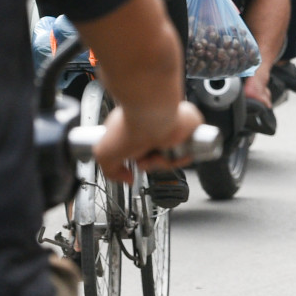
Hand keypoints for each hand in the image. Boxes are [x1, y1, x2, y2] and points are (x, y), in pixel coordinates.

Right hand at [90, 100, 204, 183]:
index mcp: (137, 131)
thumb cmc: (129, 126)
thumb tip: (128, 179)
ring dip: (163, 163)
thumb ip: (111, 172)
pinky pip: (191, 151)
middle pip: (157, 159)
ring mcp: (172, 130)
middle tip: (145, 159)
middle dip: (150, 165)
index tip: (135, 164)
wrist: (150, 115)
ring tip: (157, 155)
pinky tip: (173, 153)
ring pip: (172, 158)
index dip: (140, 163)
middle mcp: (155, 130)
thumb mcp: (105, 153)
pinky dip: (183, 158)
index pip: (142, 154)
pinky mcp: (190, 129)